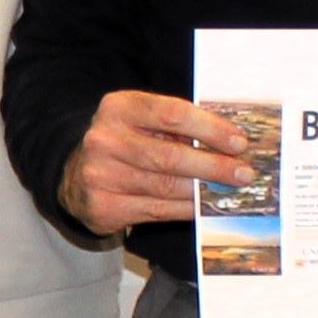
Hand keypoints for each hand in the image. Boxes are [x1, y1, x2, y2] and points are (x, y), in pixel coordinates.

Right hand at [61, 90, 255, 236]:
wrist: (74, 177)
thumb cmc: (123, 144)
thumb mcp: (141, 122)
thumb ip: (176, 126)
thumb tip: (229, 143)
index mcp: (118, 107)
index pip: (172, 114)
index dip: (210, 128)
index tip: (238, 142)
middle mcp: (104, 139)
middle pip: (170, 155)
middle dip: (213, 166)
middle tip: (243, 173)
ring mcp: (99, 175)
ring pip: (165, 186)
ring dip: (203, 190)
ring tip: (228, 190)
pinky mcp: (102, 206)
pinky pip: (156, 209)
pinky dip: (185, 208)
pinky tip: (203, 205)